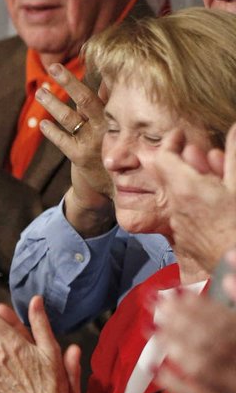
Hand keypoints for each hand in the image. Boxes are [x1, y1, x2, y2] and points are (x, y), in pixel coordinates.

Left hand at [35, 68, 113, 235]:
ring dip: (53, 103)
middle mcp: (107, 127)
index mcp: (118, 118)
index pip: (103, 93)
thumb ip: (113, 109)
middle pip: (85, 99)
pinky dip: (51, 131)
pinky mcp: (79, 156)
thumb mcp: (121, 130)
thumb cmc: (121, 154)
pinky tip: (42, 124)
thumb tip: (107, 83)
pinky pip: (62, 140)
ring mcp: (92, 141)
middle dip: (68, 82)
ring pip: (69, 117)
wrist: (118, 187)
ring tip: (41, 91)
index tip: (79, 59)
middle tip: (54, 67)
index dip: (90, 77)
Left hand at [151, 124, 235, 268]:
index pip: (163, 157)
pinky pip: (185, 213)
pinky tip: (215, 204)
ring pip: (179, 195)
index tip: (180, 135)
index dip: (171, 142)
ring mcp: (179, 223)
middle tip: (205, 156)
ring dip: (193, 183)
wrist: (232, 264)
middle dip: (186, 163)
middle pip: (170, 175)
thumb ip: (234, 157)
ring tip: (216, 181)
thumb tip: (234, 129)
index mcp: (187, 188)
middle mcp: (176, 205)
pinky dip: (196, 203)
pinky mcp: (185, 238)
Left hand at [155, 252, 235, 392]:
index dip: (198, 304)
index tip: (173, 291)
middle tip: (154, 304)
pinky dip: (176, 384)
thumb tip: (231, 253)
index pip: (227, 321)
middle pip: (211, 341)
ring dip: (174, 345)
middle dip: (180, 320)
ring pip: (203, 368)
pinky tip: (155, 368)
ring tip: (151, 328)